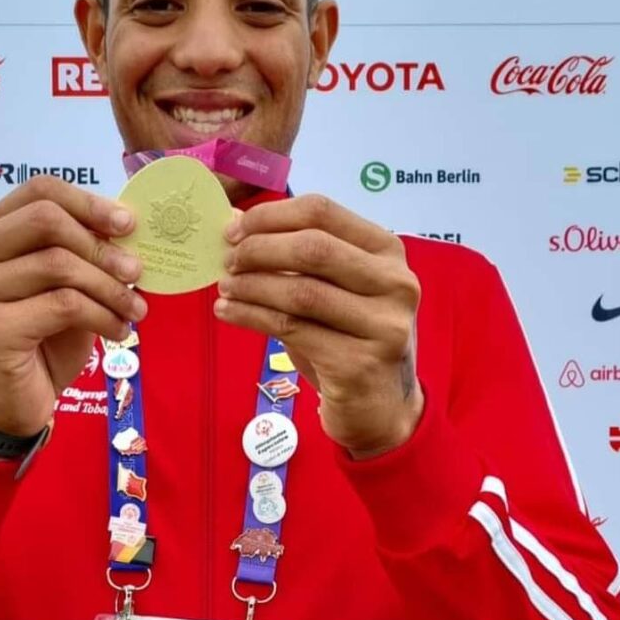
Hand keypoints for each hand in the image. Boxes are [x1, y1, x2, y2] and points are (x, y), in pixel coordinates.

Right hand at [0, 177, 145, 436]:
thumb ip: (82, 251)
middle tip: (136, 273)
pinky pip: (64, 305)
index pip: (39, 191)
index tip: (128, 225)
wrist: (7, 404)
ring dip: (110, 288)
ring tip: (134, 310)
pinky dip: (102, 316)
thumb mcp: (62, 286)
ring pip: (60, 264)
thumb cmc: (38, 341)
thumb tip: (128, 224)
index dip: (89, 202)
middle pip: (47, 220)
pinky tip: (118, 333)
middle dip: (102, 245)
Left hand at [214, 194, 422, 457]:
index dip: (270, 215)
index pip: (322, 211)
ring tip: (224, 288)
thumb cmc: (348, 339)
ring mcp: (382, 325)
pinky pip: (291, 329)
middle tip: (227, 261)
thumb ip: (293, 256)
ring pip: (300, 291)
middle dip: (258, 249)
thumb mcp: (331, 290)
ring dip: (251, 286)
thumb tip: (234, 220)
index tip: (234, 229)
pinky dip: (250, 316)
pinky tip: (227, 313)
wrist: (380, 408)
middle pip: (312, 247)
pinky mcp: (359, 363)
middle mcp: (395, 283)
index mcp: (388, 252)